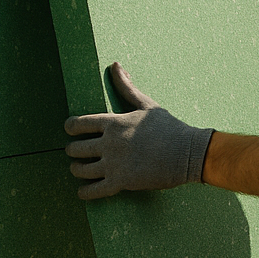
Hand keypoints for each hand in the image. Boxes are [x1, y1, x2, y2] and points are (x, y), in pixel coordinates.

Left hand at [64, 63, 213, 199]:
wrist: (188, 152)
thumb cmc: (168, 127)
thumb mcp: (146, 104)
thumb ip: (127, 87)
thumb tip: (116, 65)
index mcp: (114, 122)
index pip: (78, 124)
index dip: (70, 128)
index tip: (71, 131)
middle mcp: (109, 143)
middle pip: (75, 149)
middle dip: (73, 150)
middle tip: (76, 152)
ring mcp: (114, 164)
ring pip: (80, 170)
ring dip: (76, 169)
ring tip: (79, 169)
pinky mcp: (121, 182)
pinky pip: (93, 191)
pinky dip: (84, 192)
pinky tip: (83, 191)